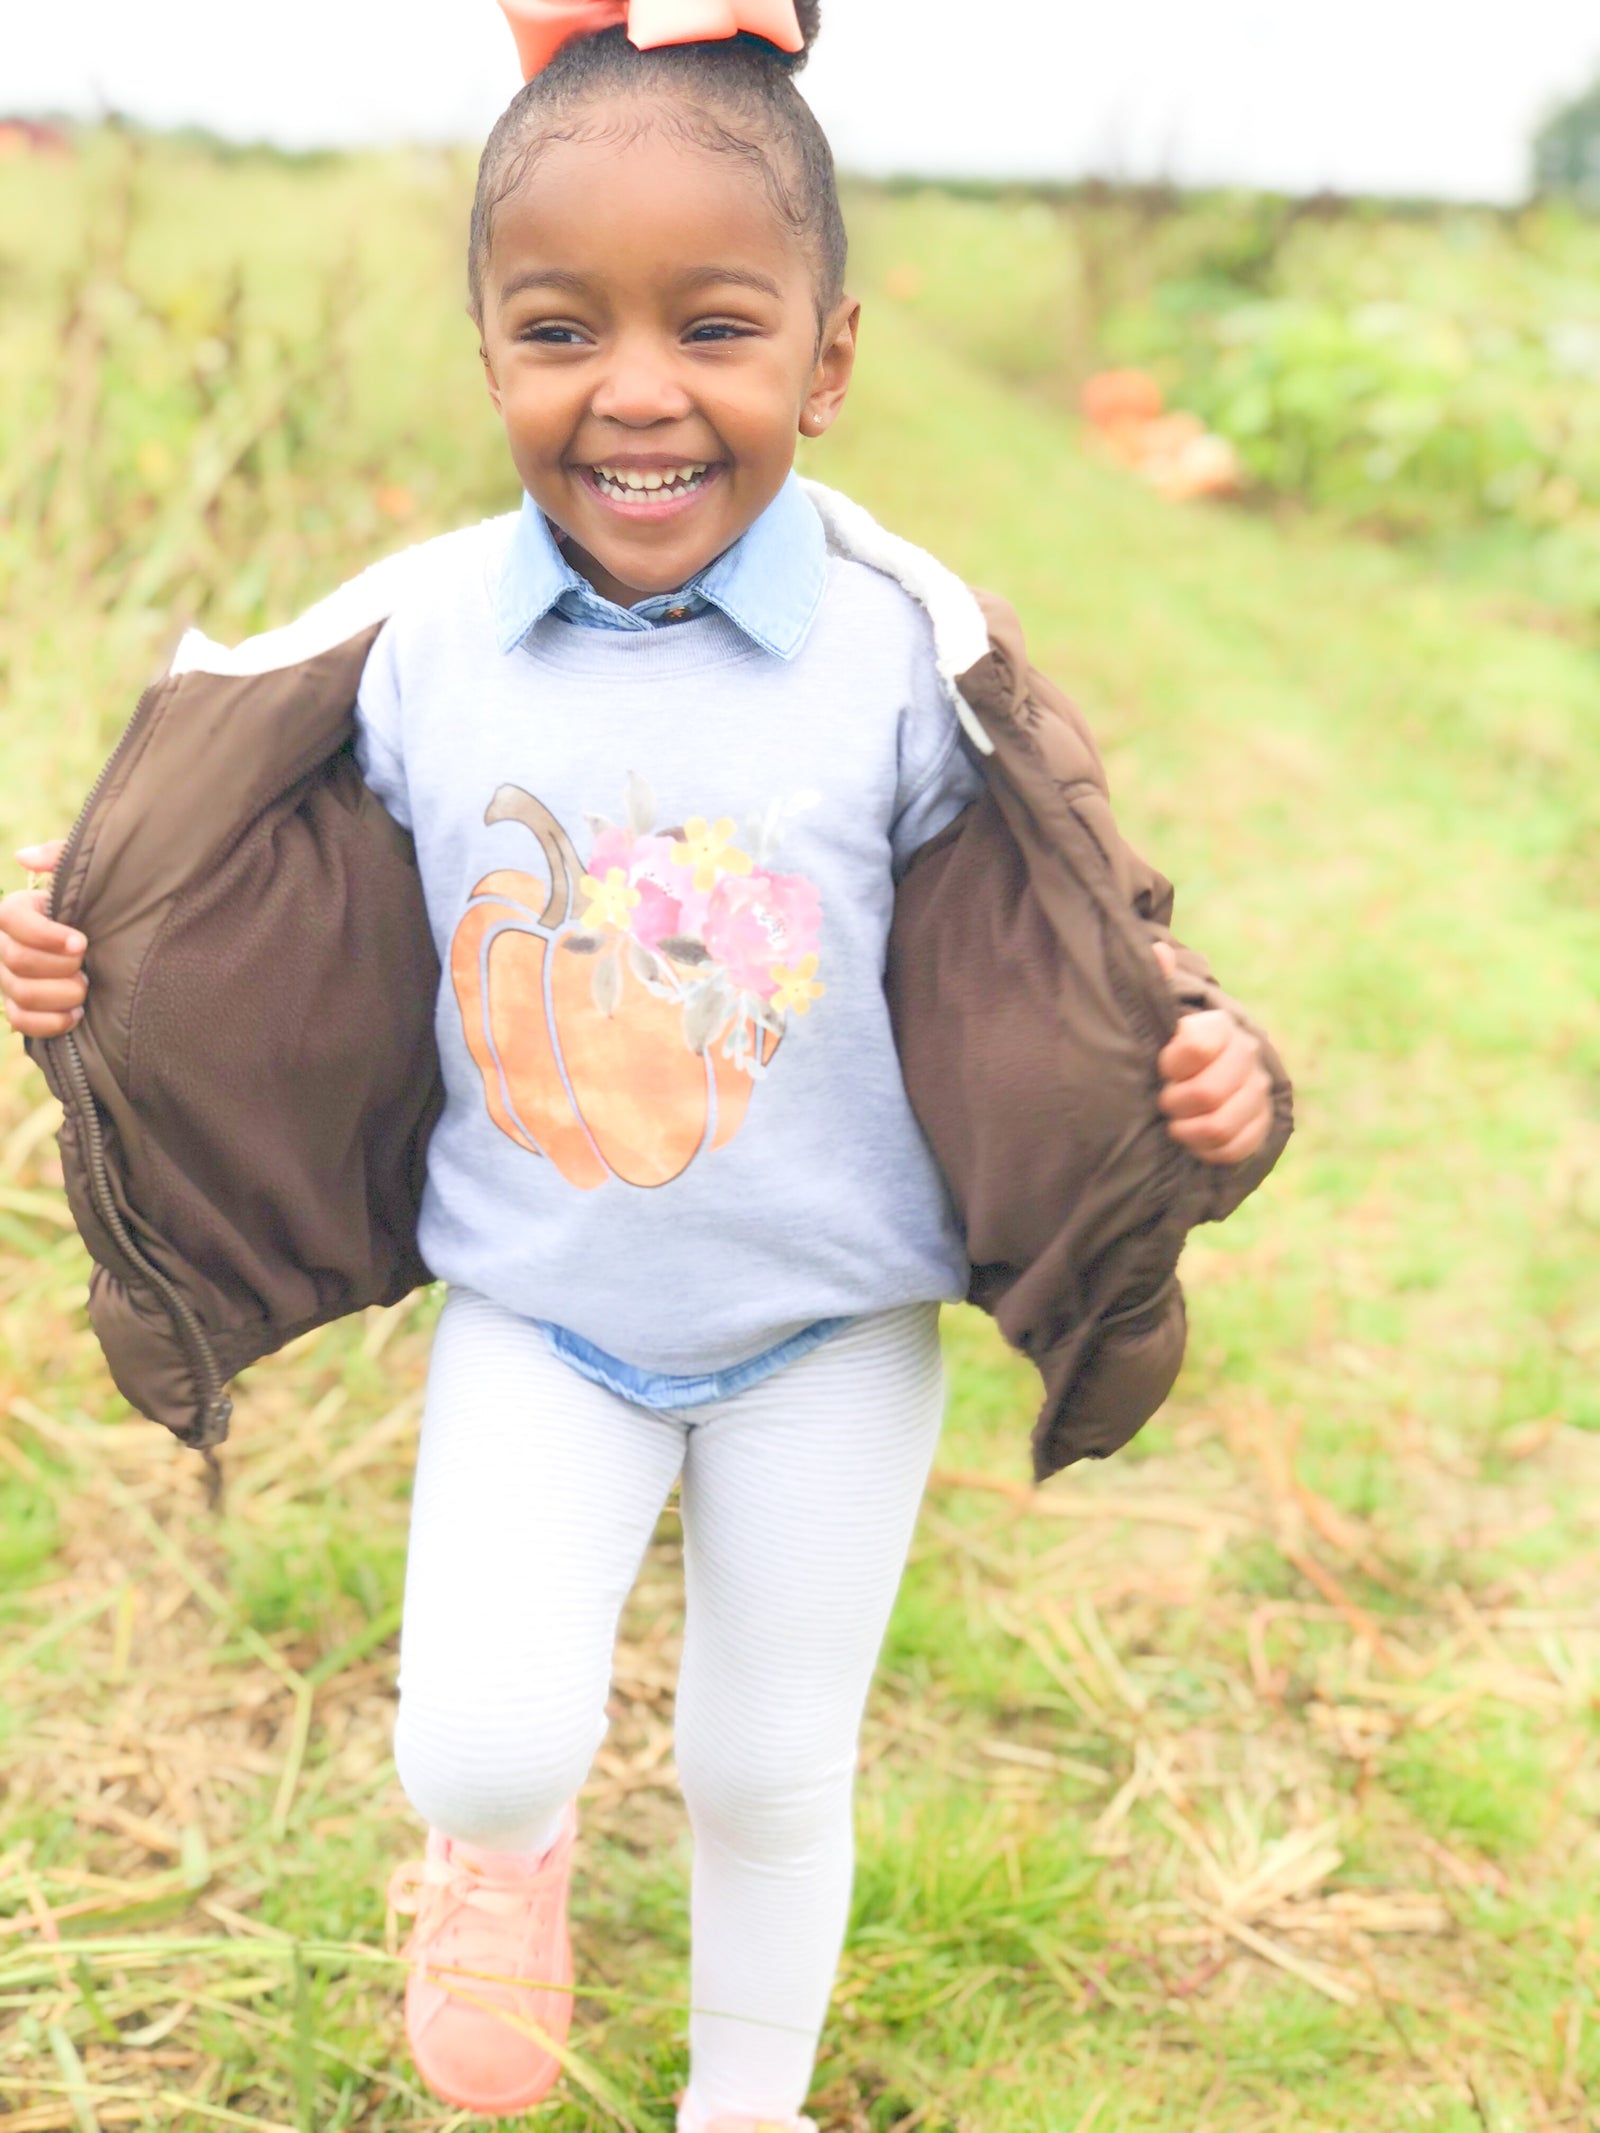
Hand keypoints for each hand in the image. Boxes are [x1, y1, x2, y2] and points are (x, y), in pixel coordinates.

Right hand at [0, 842, 87, 1038]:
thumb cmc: (101, 906)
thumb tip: (23, 857)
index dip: (44, 935)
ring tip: (85, 986)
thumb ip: (60, 857)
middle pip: (16, 960)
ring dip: (61, 994)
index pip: (9, 919)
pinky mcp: (20, 1007)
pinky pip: (21, 1021)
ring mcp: (8, 979)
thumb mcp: (89, 875)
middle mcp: (3, 945)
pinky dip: (51, 1022)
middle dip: (61, 967)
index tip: (82, 943)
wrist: (118, 944)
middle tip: (88, 965)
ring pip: (20, 993)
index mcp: (17, 911)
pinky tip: (77, 1014)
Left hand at [1151, 941, 1271, 1165]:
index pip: (1198, 1046)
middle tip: (1163, 1099)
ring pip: (1220, 1126)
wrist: (1191, 1074)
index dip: (1172, 1063)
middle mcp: (1246, 1054)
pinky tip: (1194, 1140)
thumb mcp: (1154, 1012)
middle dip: (1175, 1103)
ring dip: (1188, 1131)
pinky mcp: (1262, 1123)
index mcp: (1219, 1025)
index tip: (1160, 1066)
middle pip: (1208, 1094)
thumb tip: (1158, 951)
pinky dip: (1207, 1150)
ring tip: (1175, 1123)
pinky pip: (1235, 1149)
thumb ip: (1153, 981)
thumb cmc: (1164, 1043)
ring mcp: (1258, 1091)